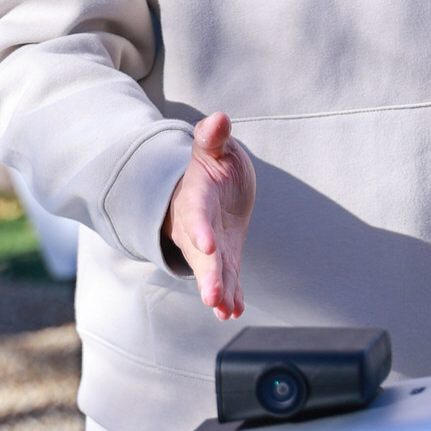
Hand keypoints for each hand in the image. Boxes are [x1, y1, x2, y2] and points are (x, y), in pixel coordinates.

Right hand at [164, 111, 255, 319]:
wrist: (210, 186)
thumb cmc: (212, 164)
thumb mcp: (213, 150)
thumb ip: (213, 139)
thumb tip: (218, 118)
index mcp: (196, 198)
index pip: (196, 215)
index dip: (200, 229)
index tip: (206, 245)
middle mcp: (199, 227)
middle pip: (201, 254)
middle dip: (208, 276)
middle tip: (211, 298)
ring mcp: (211, 245)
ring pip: (214, 271)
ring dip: (219, 291)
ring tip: (224, 312)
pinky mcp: (224, 256)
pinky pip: (227, 277)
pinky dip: (231, 295)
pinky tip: (234, 312)